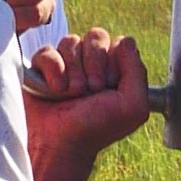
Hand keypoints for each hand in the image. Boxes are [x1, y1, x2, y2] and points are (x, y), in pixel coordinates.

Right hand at [20, 30, 155, 177]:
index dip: (114, 61)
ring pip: (71, 41)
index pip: (118, 42)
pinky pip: (47, 51)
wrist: (60, 144)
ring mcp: (67, 63)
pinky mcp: (42, 67)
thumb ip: (138, 71)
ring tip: (71, 94)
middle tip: (90, 91)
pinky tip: (54, 90)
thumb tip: (124, 41)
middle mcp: (91, 64)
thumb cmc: (96, 129)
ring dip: (73, 70)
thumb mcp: (133, 106)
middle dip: (95, 64)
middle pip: (96, 36)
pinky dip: (53, 70)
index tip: (109, 87)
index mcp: (115, 70)